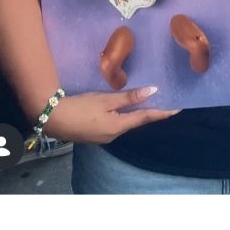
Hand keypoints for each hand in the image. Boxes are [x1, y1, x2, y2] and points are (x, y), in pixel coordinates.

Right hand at [45, 86, 178, 144]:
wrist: (52, 119)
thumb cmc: (80, 108)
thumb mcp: (105, 100)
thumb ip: (129, 97)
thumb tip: (153, 92)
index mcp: (119, 127)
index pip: (146, 117)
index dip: (163, 112)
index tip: (178, 107)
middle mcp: (114, 135)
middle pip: (136, 121)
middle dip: (149, 112)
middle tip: (164, 102)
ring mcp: (103, 137)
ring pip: (125, 123)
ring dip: (135, 113)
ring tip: (147, 103)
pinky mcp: (94, 134)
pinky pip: (114, 124)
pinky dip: (122, 116)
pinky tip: (123, 108)